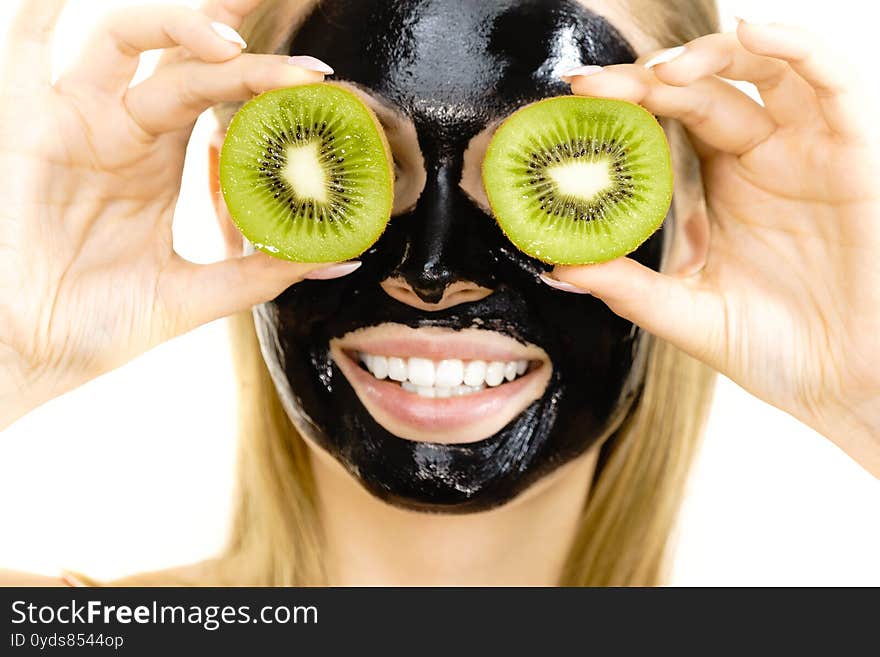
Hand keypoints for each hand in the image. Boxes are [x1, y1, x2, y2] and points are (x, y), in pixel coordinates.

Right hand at [0, 0, 346, 427]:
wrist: (35, 353)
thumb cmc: (104, 323)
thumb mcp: (198, 291)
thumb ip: (265, 270)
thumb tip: (344, 260)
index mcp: (162, 159)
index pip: (220, 94)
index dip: (268, 79)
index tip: (320, 83)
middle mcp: (125, 129)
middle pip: (184, 53)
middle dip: (234, 25)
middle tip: (284, 12)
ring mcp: (80, 120)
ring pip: (129, 39)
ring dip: (180, 25)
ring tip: (233, 45)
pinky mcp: (33, 125)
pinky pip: (27, 51)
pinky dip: (46, 13)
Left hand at [551, 20, 879, 475]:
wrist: (843, 383)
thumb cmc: (773, 349)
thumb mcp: (688, 313)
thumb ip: (628, 287)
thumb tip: (558, 266)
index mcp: (719, 185)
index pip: (667, 121)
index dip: (624, 103)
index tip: (575, 98)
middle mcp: (760, 158)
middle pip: (703, 89)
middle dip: (647, 79)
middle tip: (596, 85)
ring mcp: (806, 151)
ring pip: (764, 69)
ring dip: (712, 55)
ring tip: (661, 72)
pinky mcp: (854, 154)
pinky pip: (832, 84)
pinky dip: (797, 49)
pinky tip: (753, 34)